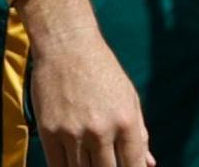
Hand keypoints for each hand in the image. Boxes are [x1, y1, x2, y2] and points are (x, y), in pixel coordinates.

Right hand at [20, 0, 150, 166]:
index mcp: (126, 121)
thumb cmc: (101, 70)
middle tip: (105, 164)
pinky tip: (72, 164)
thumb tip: (148, 164)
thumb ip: (139, 134)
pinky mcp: (49, 131)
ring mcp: (73, 132)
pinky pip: (57, 166)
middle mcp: (100, 130)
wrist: (66, 44)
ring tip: (90, 161)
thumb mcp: (128, 98)